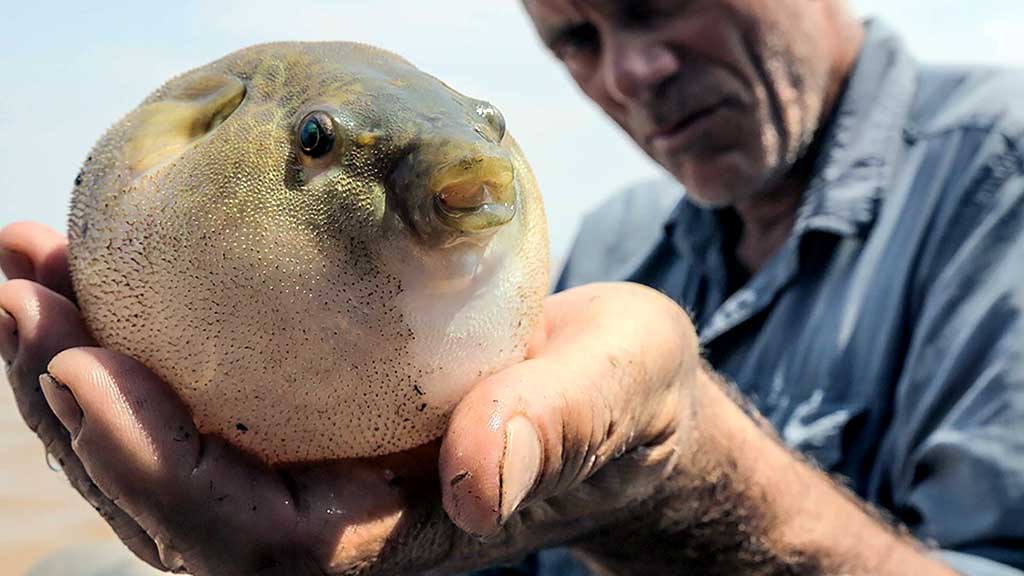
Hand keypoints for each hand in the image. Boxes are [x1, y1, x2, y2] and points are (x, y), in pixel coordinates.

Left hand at [1, 221, 701, 574]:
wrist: (619, 397)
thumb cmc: (623, 400)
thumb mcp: (611, 396)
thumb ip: (551, 433)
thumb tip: (474, 479)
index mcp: (396, 531)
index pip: (255, 542)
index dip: (158, 471)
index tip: (84, 368)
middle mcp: (336, 515)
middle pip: (175, 504)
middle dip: (76, 414)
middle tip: (19, 295)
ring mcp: (314, 468)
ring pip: (165, 448)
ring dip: (75, 365)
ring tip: (24, 264)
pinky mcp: (308, 412)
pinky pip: (201, 387)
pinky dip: (133, 330)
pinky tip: (90, 259)